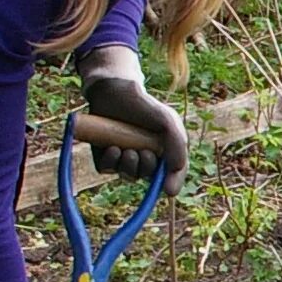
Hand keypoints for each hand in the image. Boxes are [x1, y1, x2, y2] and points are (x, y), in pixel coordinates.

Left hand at [77, 44, 188, 194]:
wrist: (115, 91)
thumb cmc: (145, 106)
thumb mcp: (168, 124)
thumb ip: (178, 149)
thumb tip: (173, 185)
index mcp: (164, 151)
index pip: (171, 174)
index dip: (171, 183)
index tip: (168, 189)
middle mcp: (144, 156)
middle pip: (147, 177)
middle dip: (146, 167)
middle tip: (143, 152)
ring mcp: (123, 157)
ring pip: (128, 175)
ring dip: (128, 165)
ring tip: (124, 148)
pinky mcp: (104, 156)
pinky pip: (107, 169)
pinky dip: (111, 161)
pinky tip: (112, 147)